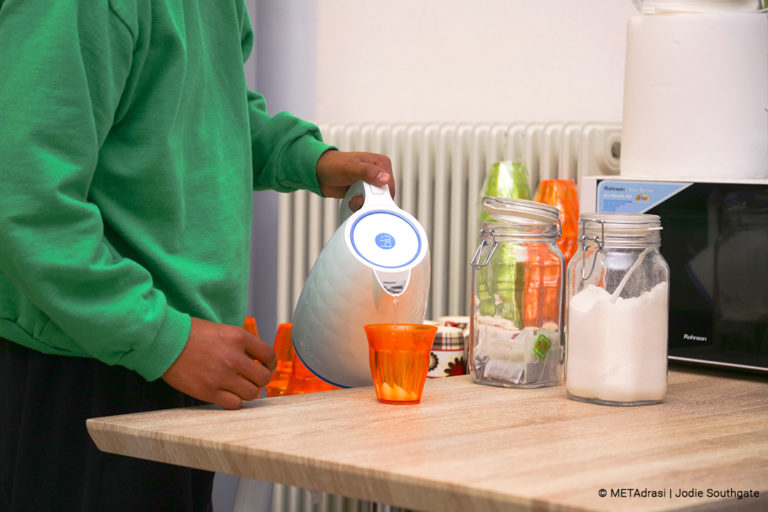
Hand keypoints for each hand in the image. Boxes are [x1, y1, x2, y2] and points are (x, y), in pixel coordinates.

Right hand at [161, 317, 276, 409]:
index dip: (270, 365)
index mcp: (239, 337)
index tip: (266, 368)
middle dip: (260, 380)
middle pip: (263, 378)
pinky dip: (234, 401)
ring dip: (247, 392)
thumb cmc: (191, 334)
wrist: (164, 341)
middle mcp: (234, 357)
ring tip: (239, 387)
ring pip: (252, 393)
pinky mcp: (209, 391)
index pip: (269, 356)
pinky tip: (227, 394)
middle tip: (251, 379)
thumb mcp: (222, 330)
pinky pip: (234, 404)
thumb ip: (241, 344)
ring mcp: (222, 376)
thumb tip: (257, 360)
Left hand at [316, 150, 394, 209]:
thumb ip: (368, 172)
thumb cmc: (333, 165)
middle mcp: (379, 173)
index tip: (367, 196)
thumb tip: (385, 178)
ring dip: (364, 204)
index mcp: (381, 163)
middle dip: (370, 201)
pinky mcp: (366, 192)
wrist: (319, 173)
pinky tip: (352, 200)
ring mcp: (372, 184)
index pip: (390, 184)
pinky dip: (360, 206)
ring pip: (377, 202)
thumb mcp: (351, 167)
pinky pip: (369, 204)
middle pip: (385, 195)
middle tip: (357, 197)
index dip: (380, 194)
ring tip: (353, 198)